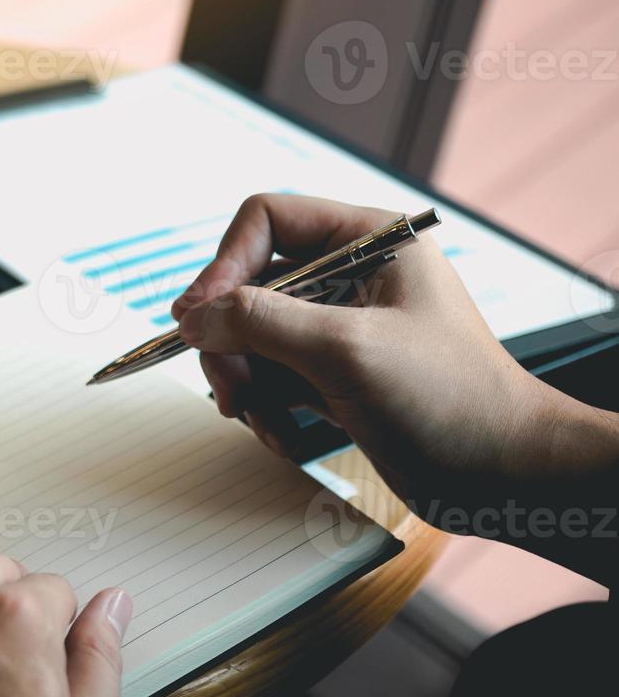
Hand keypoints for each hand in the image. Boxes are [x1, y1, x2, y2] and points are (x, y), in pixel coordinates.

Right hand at [170, 194, 618, 515]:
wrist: (504, 476)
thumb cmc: (453, 401)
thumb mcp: (345, 349)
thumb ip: (260, 322)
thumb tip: (193, 315)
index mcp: (369, 240)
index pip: (267, 220)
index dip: (225, 264)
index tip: (199, 318)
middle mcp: (351, 275)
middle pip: (248, 285)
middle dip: (232, 341)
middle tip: (229, 388)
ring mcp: (340, 327)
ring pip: (252, 336)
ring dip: (245, 383)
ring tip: (262, 420)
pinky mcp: (334, 374)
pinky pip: (271, 376)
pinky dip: (265, 407)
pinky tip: (282, 435)